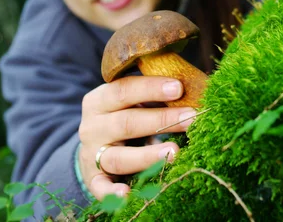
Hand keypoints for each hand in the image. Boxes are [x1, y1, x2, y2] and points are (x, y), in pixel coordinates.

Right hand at [78, 76, 195, 199]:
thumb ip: (151, 96)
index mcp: (99, 100)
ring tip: (174, 152)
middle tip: (191, 117)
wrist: (94, 146)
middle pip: (127, 123)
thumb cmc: (122, 116)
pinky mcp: (93, 179)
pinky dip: (112, 192)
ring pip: (119, 157)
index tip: (178, 88)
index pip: (124, 90)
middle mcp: (92, 127)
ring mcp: (91, 154)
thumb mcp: (129, 101)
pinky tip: (128, 195)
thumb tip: (191, 88)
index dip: (151, 88)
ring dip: (147, 156)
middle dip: (161, 120)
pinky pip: (101, 187)